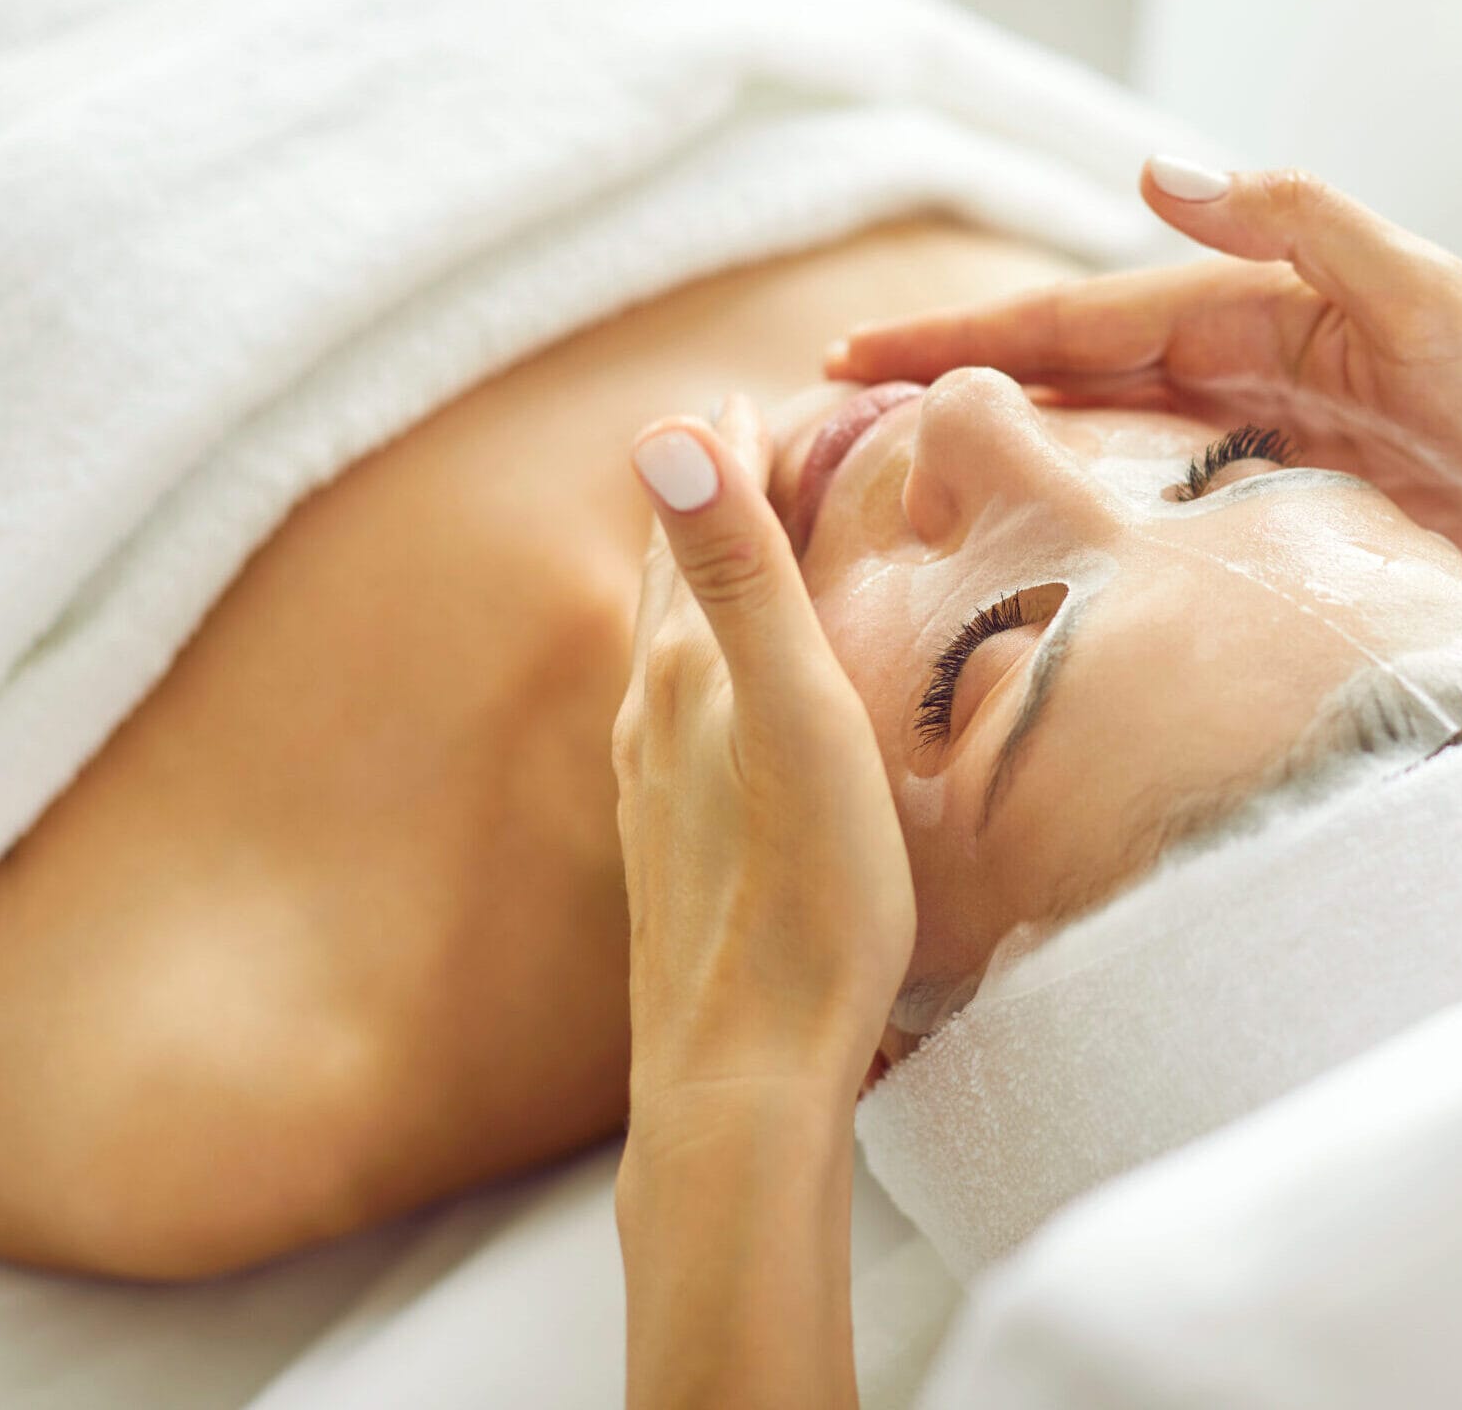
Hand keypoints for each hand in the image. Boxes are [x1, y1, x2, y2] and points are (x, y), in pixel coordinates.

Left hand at [613, 396, 913, 1107]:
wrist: (741, 1080)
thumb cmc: (801, 905)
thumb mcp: (796, 717)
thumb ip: (739, 571)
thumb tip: (665, 422)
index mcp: (685, 666)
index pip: (706, 503)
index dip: (754, 432)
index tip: (811, 381)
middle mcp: (651, 712)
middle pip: (682, 565)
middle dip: (733, 490)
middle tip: (793, 435)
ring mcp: (653, 783)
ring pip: (683, 640)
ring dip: (724, 577)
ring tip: (778, 545)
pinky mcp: (672, 844)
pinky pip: (694, 712)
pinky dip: (726, 659)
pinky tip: (752, 698)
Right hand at [830, 163, 1461, 573]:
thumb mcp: (1420, 293)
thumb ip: (1297, 225)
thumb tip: (1155, 174)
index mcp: (1261, 302)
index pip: (1082, 319)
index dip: (969, 336)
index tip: (863, 357)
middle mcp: (1252, 352)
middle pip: (1072, 363)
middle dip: (959, 375)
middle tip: (840, 409)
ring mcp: (1271, 419)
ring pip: (1109, 421)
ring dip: (1012, 429)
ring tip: (912, 460)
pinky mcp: (1301, 482)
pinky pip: (1168, 479)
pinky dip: (1094, 488)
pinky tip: (1051, 522)